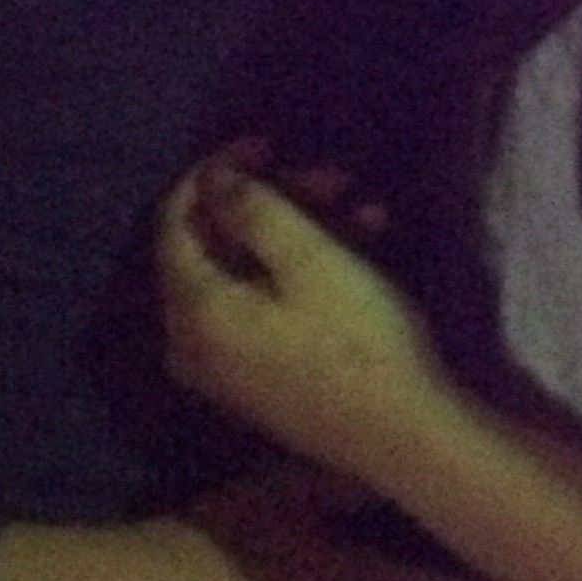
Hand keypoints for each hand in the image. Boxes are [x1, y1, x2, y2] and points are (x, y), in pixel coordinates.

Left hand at [161, 159, 444, 480]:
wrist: (406, 437)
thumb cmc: (356, 340)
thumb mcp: (308, 260)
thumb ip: (251, 210)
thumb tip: (210, 180)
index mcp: (192, 311)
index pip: (175, 221)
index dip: (216, 172)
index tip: (267, 143)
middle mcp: (192, 342)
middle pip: (215, 247)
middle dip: (274, 201)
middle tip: (333, 177)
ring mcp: (225, 368)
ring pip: (247, 274)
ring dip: (302, 232)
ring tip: (364, 208)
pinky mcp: (259, 380)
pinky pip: (264, 306)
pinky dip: (303, 272)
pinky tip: (362, 245)